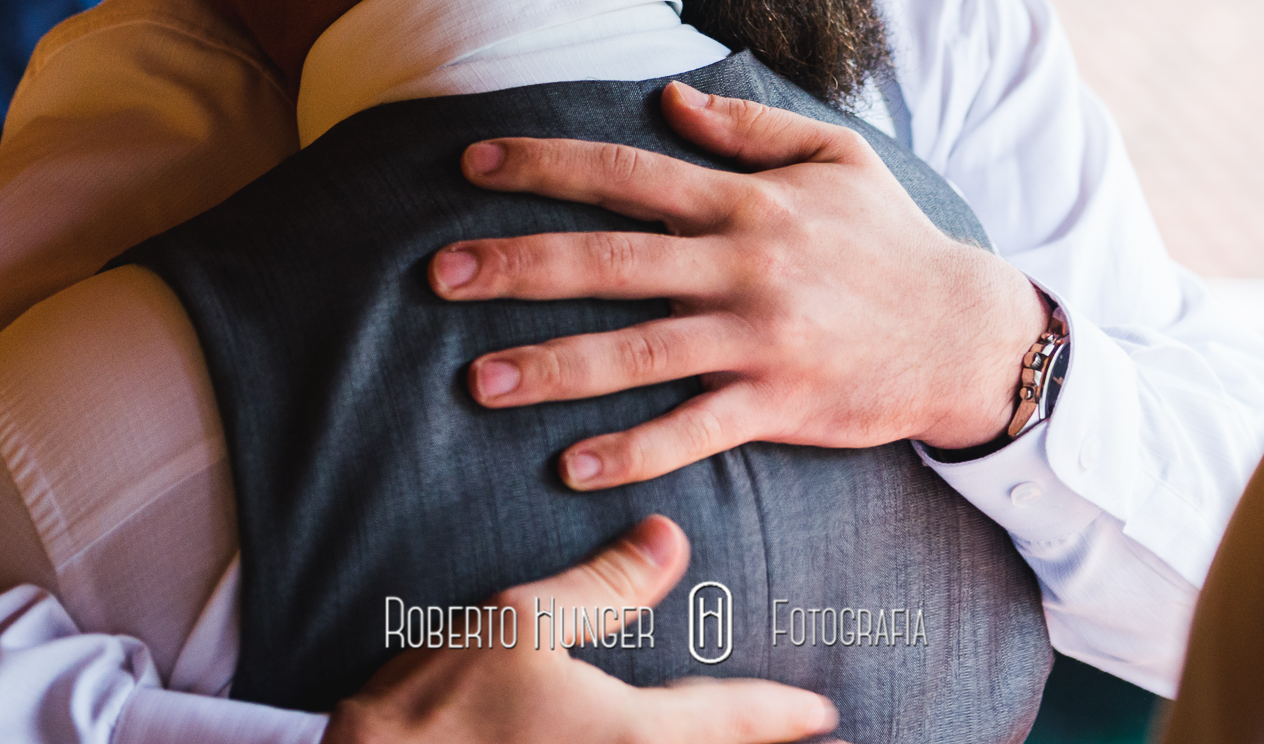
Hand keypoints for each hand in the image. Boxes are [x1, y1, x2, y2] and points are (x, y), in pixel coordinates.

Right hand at [326, 514, 839, 743]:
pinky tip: (647, 742)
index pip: (731, 719)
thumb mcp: (522, 622)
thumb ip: (606, 585)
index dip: (782, 712)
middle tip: (799, 731)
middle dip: (753, 743)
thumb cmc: (440, 703)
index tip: (822, 711)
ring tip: (732, 735)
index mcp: (632, 735)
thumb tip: (672, 540)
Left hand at [428, 81, 1048, 489]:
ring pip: (636, 352)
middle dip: (519, 265)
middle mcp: (742, 265)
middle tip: (439, 276)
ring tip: (478, 382)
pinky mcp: (779, 404)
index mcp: (745, 201)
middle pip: (610, 261)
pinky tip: (572, 468)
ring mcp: (758, 338)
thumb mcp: (834, 156)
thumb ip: (747, 126)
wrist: (965, 332)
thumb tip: (667, 97)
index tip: (472, 164)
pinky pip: (693, 431)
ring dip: (553, 367)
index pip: (626, 174)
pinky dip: (632, 451)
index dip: (545, 165)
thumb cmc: (892, 239)